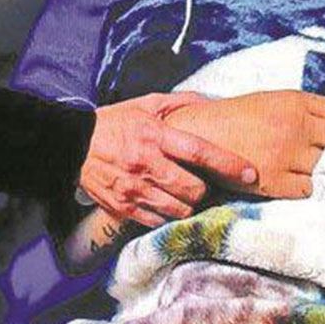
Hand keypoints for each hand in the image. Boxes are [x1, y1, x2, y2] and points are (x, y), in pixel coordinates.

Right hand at [79, 93, 257, 226]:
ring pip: (179, 209)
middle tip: (202, 181)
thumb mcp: (146, 104)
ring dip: (188, 203)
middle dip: (205, 188)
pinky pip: (158, 220)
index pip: (200, 152)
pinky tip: (165, 201)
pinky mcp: (123, 207)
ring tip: (184, 192)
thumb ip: (180, 102)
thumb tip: (212, 102)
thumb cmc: (116, 122)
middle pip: (194, 189)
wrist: (74, 145)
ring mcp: (133, 189)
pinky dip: (167, 213)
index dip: (229, 164)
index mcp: (154, 135)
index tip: (250, 173)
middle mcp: (145, 164)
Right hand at [164, 90, 324, 198]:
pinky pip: (310, 192)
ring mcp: (286, 154)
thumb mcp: (276, 102)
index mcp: (299, 101)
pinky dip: (320, 195)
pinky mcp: (273, 181)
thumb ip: (310, 113)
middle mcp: (298, 125)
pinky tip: (323, 196)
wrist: (198, 135)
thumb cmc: (238, 119)